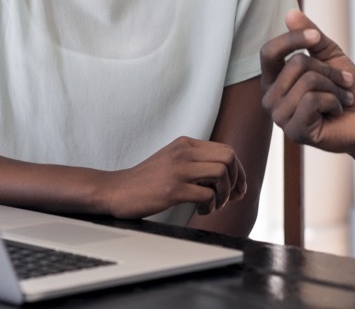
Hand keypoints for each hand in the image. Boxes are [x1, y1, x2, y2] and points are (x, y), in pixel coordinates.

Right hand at [101, 136, 246, 218]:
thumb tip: (227, 175)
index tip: (237, 189)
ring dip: (224, 195)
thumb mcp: (172, 160)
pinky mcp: (173, 189)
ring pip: (221, 174)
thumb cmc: (146, 180)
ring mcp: (178, 169)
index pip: (227, 150)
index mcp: (185, 144)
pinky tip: (200, 211)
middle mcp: (184, 152)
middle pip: (229, 158)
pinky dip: (211, 206)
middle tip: (229, 198)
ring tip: (213, 205)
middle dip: (236, 181)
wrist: (116, 190)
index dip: (238, 171)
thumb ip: (195, 162)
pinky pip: (207, 195)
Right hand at [259, 9, 354, 155]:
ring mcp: (280, 117)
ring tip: (340, 99)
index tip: (316, 37)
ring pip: (307, 82)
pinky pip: (312, 101)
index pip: (269, 52)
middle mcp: (270, 98)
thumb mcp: (331, 56)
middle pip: (296, 64)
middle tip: (342, 83)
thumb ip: (311, 35)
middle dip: (328, 70)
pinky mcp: (294, 132)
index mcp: (274, 80)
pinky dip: (334, 102)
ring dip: (334, 88)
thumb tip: (290, 13)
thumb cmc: (346, 91)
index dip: (292, 39)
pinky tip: (335, 113)